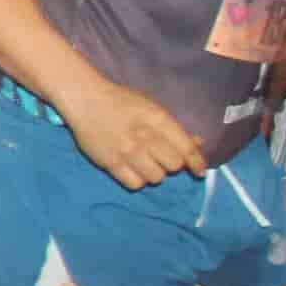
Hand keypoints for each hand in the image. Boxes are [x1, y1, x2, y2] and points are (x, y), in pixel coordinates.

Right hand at [58, 77, 206, 190]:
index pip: (186, 149)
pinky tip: (132, 169)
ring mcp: (127, 151)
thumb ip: (175, 128)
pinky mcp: (110, 163)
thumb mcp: (152, 108)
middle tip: (161, 157)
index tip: (199, 171)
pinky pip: (135, 184)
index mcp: (158, 120)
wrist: (86, 100)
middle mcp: (145, 137)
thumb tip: (197, 144)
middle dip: (171, 164)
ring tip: (144, 162)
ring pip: (156, 178)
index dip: (197, 163)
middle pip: (173, 166)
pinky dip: (137, 180)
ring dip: (154, 172)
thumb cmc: (122, 102)